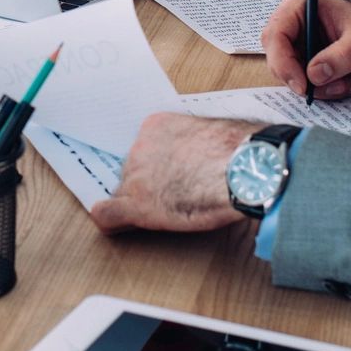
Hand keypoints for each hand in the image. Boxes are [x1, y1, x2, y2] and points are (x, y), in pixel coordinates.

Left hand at [88, 113, 253, 233]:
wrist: (242, 169)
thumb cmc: (238, 152)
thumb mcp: (212, 133)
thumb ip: (194, 143)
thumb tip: (204, 155)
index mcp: (156, 125)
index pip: (144, 150)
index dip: (157, 167)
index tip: (170, 175)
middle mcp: (139, 147)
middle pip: (134, 172)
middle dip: (150, 184)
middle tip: (175, 196)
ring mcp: (135, 175)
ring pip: (126, 193)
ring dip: (142, 202)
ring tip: (170, 211)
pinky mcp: (137, 205)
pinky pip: (108, 215)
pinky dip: (111, 221)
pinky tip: (115, 225)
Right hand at [261, 0, 350, 99]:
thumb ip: (342, 55)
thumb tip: (315, 74)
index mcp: (299, 6)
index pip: (275, 35)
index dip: (283, 63)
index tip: (302, 85)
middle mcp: (292, 25)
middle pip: (277, 59)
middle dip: (303, 80)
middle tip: (330, 88)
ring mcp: (296, 45)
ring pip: (291, 76)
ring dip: (319, 88)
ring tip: (348, 82)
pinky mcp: (303, 62)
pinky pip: (305, 84)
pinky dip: (326, 90)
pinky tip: (347, 82)